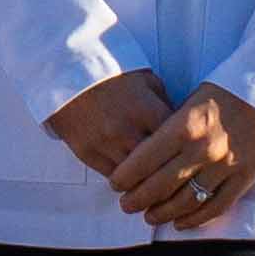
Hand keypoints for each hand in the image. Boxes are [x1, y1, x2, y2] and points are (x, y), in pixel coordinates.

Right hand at [45, 69, 173, 182]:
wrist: (66, 73)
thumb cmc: (111, 75)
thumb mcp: (146, 80)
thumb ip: (165, 104)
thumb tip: (180, 129)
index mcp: (147, 110)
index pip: (177, 143)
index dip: (184, 152)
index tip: (187, 156)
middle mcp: (128, 130)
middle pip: (157, 166)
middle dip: (167, 172)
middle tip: (175, 178)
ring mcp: (106, 143)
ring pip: (134, 177)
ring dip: (144, 180)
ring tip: (152, 182)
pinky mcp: (86, 152)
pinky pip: (111, 175)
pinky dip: (123, 178)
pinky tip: (130, 176)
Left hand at [105, 85, 254, 229]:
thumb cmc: (224, 96)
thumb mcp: (189, 101)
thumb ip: (166, 128)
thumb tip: (138, 154)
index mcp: (184, 125)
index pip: (144, 159)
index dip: (125, 176)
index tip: (115, 184)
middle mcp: (203, 148)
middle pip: (160, 185)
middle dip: (138, 199)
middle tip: (126, 205)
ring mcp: (225, 166)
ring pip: (186, 201)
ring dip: (163, 213)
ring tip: (149, 216)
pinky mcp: (244, 178)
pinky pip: (216, 207)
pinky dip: (195, 219)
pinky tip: (180, 223)